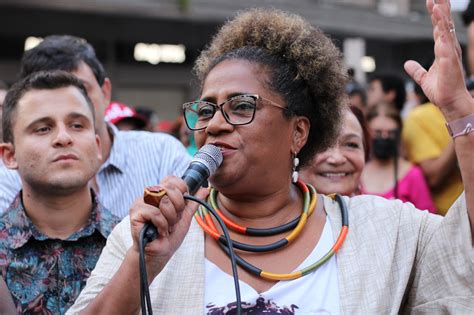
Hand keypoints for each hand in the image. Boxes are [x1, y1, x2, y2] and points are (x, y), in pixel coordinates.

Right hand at [129, 176, 208, 276]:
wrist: (159, 254)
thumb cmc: (169, 236)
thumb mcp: (185, 217)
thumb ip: (193, 202)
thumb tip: (205, 188)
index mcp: (160, 193)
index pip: (172, 179)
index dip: (181, 190)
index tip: (182, 206)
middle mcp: (149, 195)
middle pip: (170, 188)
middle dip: (178, 207)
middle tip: (173, 221)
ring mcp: (140, 203)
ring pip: (164, 200)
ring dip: (170, 218)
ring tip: (167, 227)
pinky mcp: (135, 213)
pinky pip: (155, 213)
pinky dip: (162, 225)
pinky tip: (160, 231)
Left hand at [404, 0, 472, 120]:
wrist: (449, 102)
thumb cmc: (441, 90)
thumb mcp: (424, 78)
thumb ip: (416, 70)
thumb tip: (407, 64)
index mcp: (443, 50)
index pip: (439, 29)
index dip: (436, 15)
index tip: (432, 2)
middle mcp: (448, 48)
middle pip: (444, 24)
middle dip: (440, 8)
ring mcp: (449, 52)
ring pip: (444, 28)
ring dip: (440, 14)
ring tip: (436, 0)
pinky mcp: (448, 58)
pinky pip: (444, 38)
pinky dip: (441, 26)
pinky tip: (438, 15)